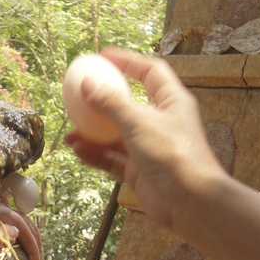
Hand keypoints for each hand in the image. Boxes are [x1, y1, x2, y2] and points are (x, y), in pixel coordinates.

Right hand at [64, 48, 225, 235]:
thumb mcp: (139, 123)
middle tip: (78, 97)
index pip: (149, 72)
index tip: (103, 57)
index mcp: (171, 101)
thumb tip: (87, 84)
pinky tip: (79, 151)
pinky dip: (97, 155)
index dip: (127, 61)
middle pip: (128, 105)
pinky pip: (113, 159)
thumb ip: (111, 103)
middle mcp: (160, 122)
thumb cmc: (173, 155)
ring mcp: (149, 148)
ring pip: (116, 136)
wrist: (189, 202)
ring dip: (93, 134)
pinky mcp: (140, 172)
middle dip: (102, 103)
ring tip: (70, 134)